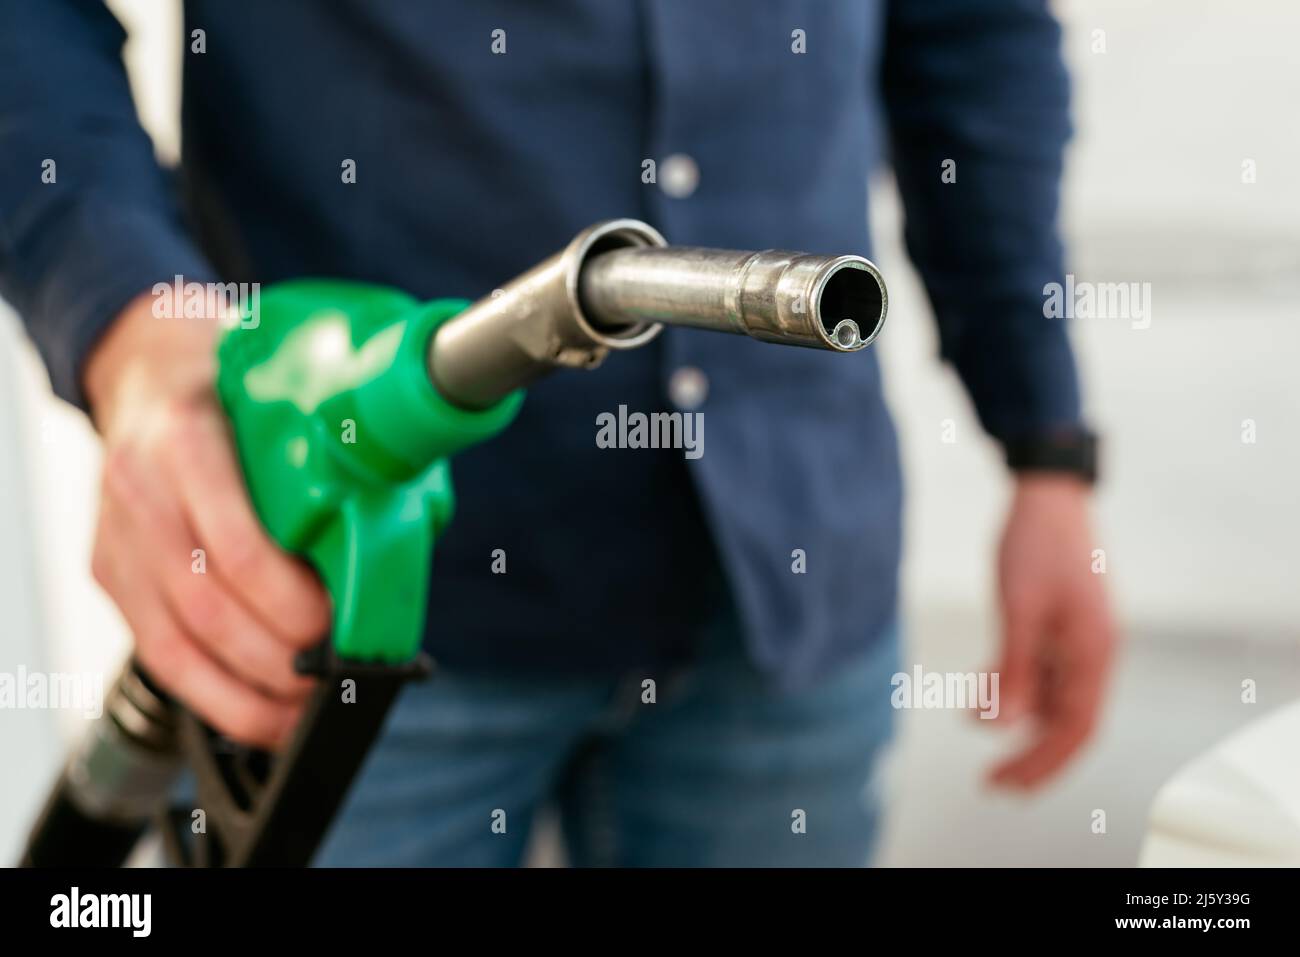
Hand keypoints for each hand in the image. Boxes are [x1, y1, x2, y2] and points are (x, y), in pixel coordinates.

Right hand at [84, 291, 331, 747]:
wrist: (147, 373)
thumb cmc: (234, 387)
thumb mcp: (286, 394)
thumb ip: (336, 453)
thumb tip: (409, 522)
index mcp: (189, 440)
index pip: (237, 543)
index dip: (290, 599)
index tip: (337, 623)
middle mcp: (142, 491)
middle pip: (208, 603)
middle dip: (279, 657)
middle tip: (332, 675)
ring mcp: (118, 538)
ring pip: (178, 642)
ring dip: (248, 692)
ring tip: (305, 712)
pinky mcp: (111, 575)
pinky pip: (158, 654)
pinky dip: (213, 697)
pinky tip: (261, 714)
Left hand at [987, 474, 1117, 788]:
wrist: (1048, 494)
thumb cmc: (1034, 545)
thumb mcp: (1018, 608)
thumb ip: (1014, 669)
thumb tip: (1002, 728)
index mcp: (1094, 652)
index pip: (1075, 728)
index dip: (1040, 763)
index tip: (1000, 783)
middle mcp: (1094, 652)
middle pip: (1069, 723)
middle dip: (1032, 756)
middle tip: (991, 783)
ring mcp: (1080, 639)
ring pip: (1055, 699)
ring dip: (1021, 721)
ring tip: (976, 727)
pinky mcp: (1062, 625)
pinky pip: (1045, 673)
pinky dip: (1018, 689)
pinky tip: (983, 692)